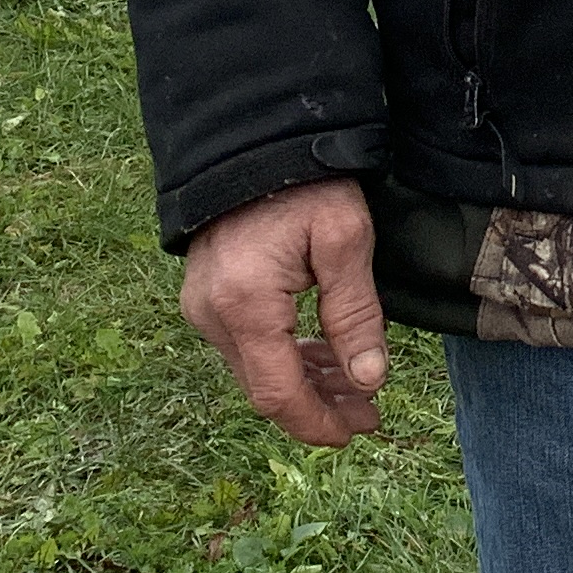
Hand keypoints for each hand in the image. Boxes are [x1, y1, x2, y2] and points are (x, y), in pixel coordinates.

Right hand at [179, 178, 387, 443]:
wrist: (256, 140)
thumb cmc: (307, 183)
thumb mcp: (345, 240)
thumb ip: (356, 314)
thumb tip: (369, 381)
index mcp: (245, 304)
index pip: (278, 392)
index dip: (317, 422)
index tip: (357, 431)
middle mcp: (211, 315)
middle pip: (264, 387)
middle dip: (318, 406)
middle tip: (369, 414)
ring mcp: (202, 307)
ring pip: (255, 370)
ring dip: (305, 383)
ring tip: (357, 389)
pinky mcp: (207, 297)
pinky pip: (246, 346)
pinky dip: (285, 358)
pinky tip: (324, 360)